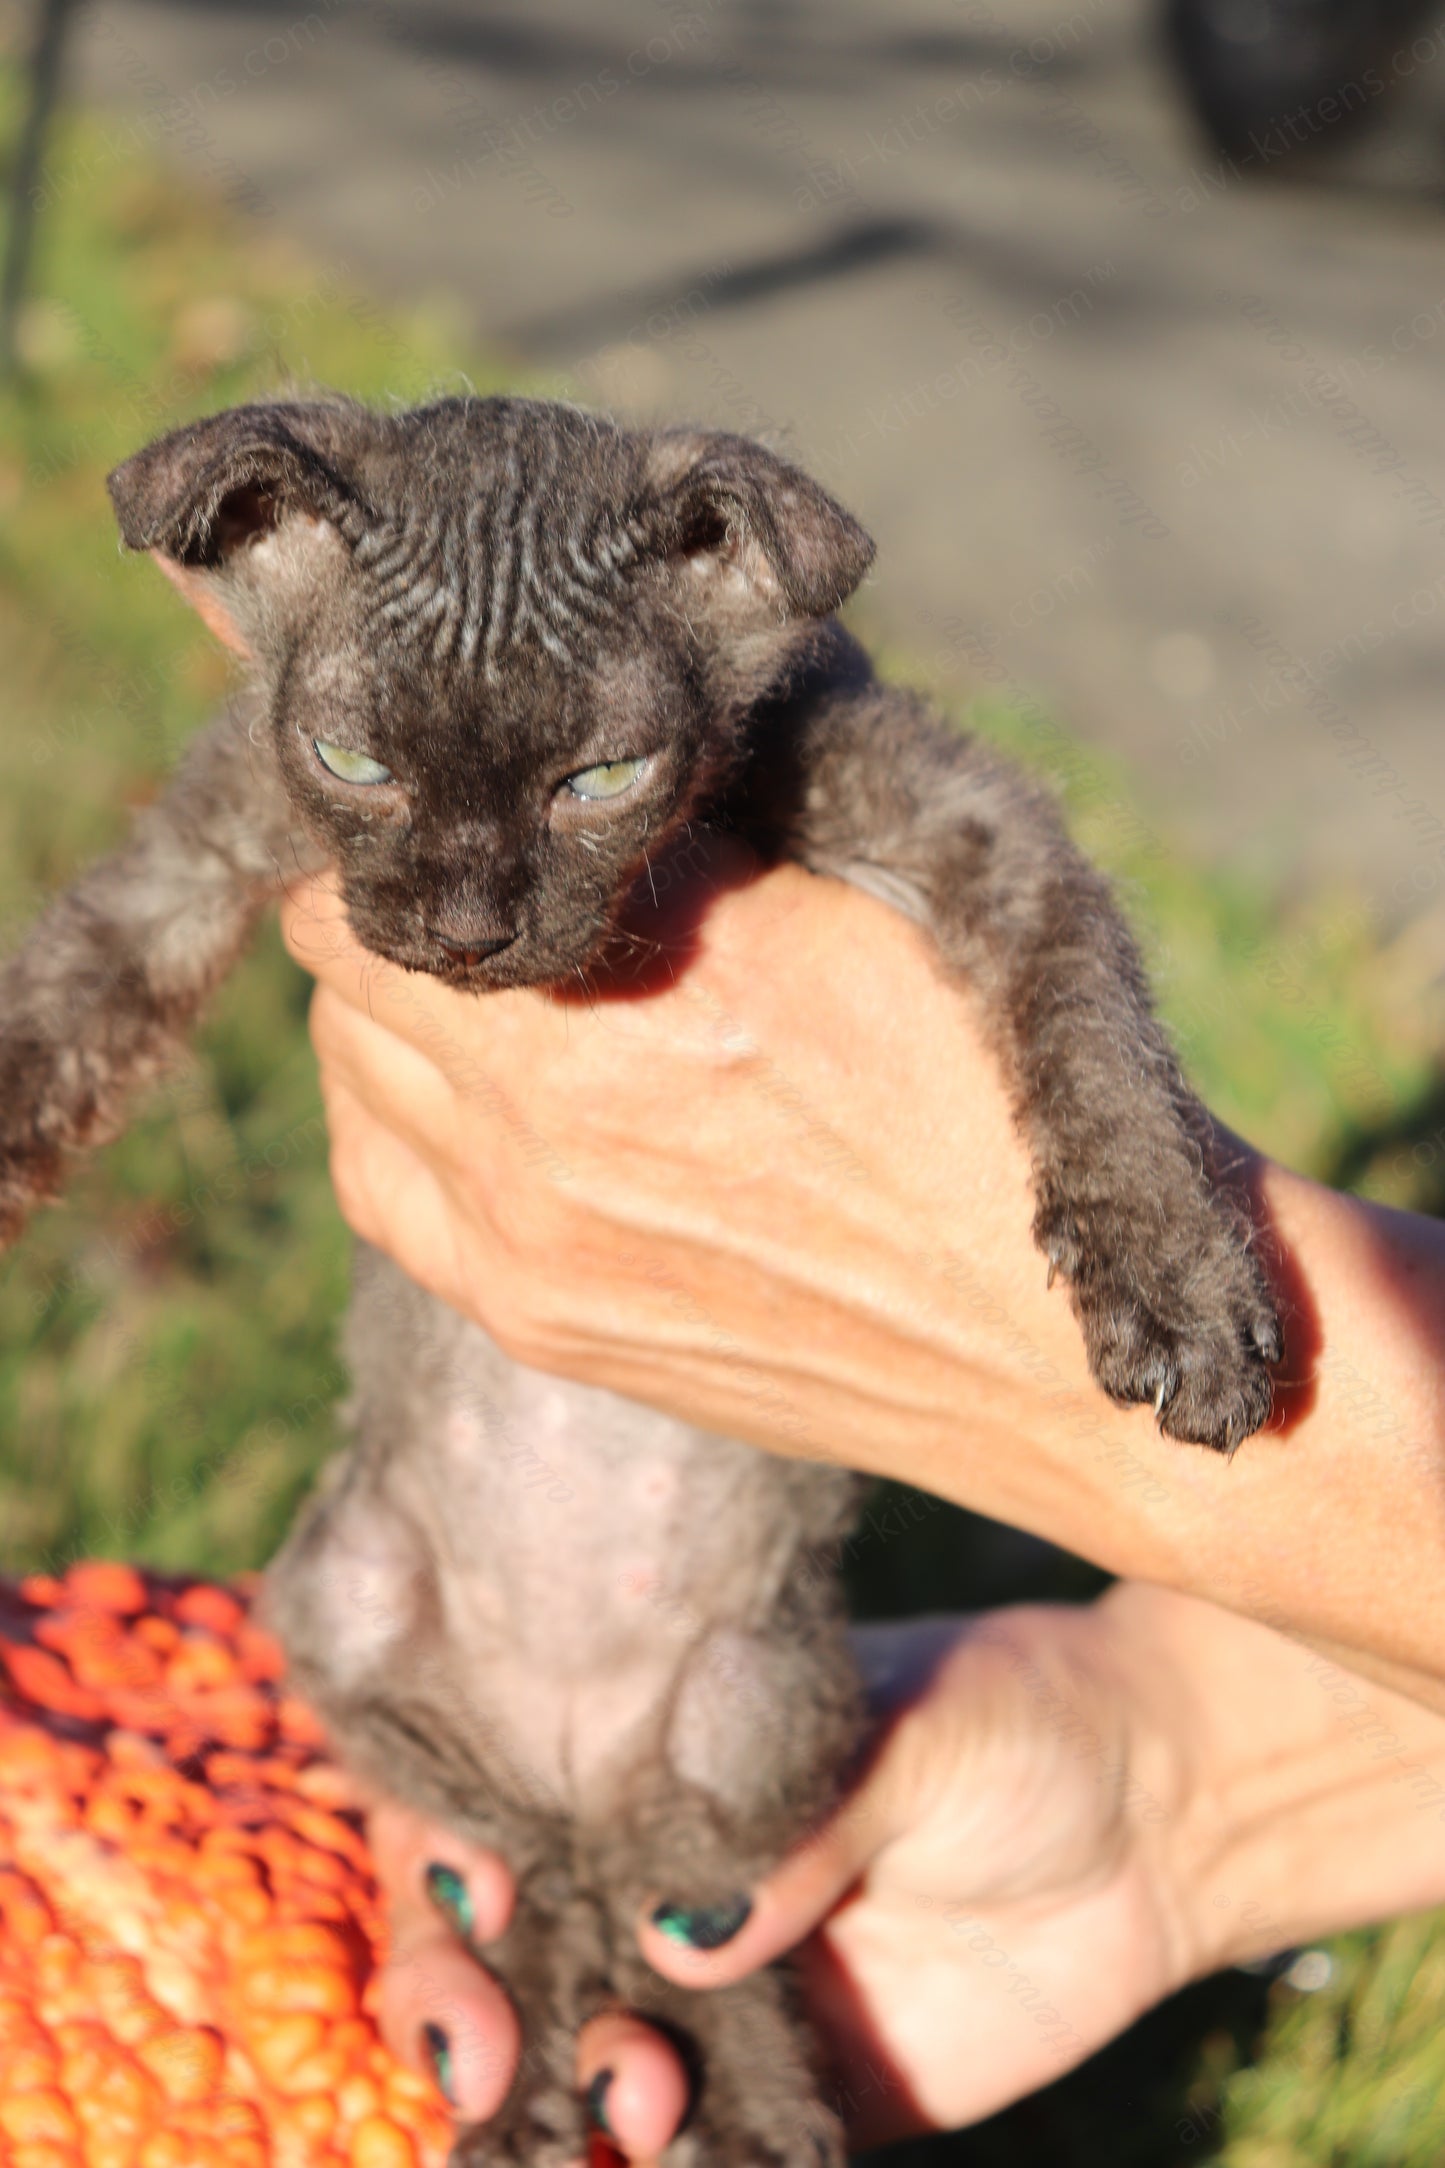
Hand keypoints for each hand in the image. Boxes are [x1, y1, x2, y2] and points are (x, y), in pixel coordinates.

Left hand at [277, 852, 1158, 1552]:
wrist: (1028, 1344)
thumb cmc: (972, 1109)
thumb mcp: (862, 914)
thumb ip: (690, 837)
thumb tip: (568, 772)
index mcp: (645, 979)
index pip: (397, 861)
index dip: (424, 820)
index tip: (469, 809)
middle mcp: (549, 1115)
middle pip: (341, 960)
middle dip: (399, 907)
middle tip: (482, 892)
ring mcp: (524, 1235)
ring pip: (349, 1068)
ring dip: (390, 1013)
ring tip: (487, 996)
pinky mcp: (532, 1318)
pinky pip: (378, 1186)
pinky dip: (395, 1120)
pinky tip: (470, 1102)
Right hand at [362, 1600, 1194, 2152]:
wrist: (1157, 1815)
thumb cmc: (1014, 1718)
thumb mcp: (903, 1736)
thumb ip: (792, 1826)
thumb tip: (678, 1938)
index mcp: (654, 1757)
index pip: (497, 1795)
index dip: (445, 1846)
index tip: (474, 1890)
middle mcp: (657, 1878)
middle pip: (498, 1946)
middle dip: (458, 1999)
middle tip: (488, 2049)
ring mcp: (718, 1994)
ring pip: (577, 2061)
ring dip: (562, 2099)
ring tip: (640, 2099)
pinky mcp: (796, 2094)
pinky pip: (702, 2155)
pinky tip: (668, 2163)